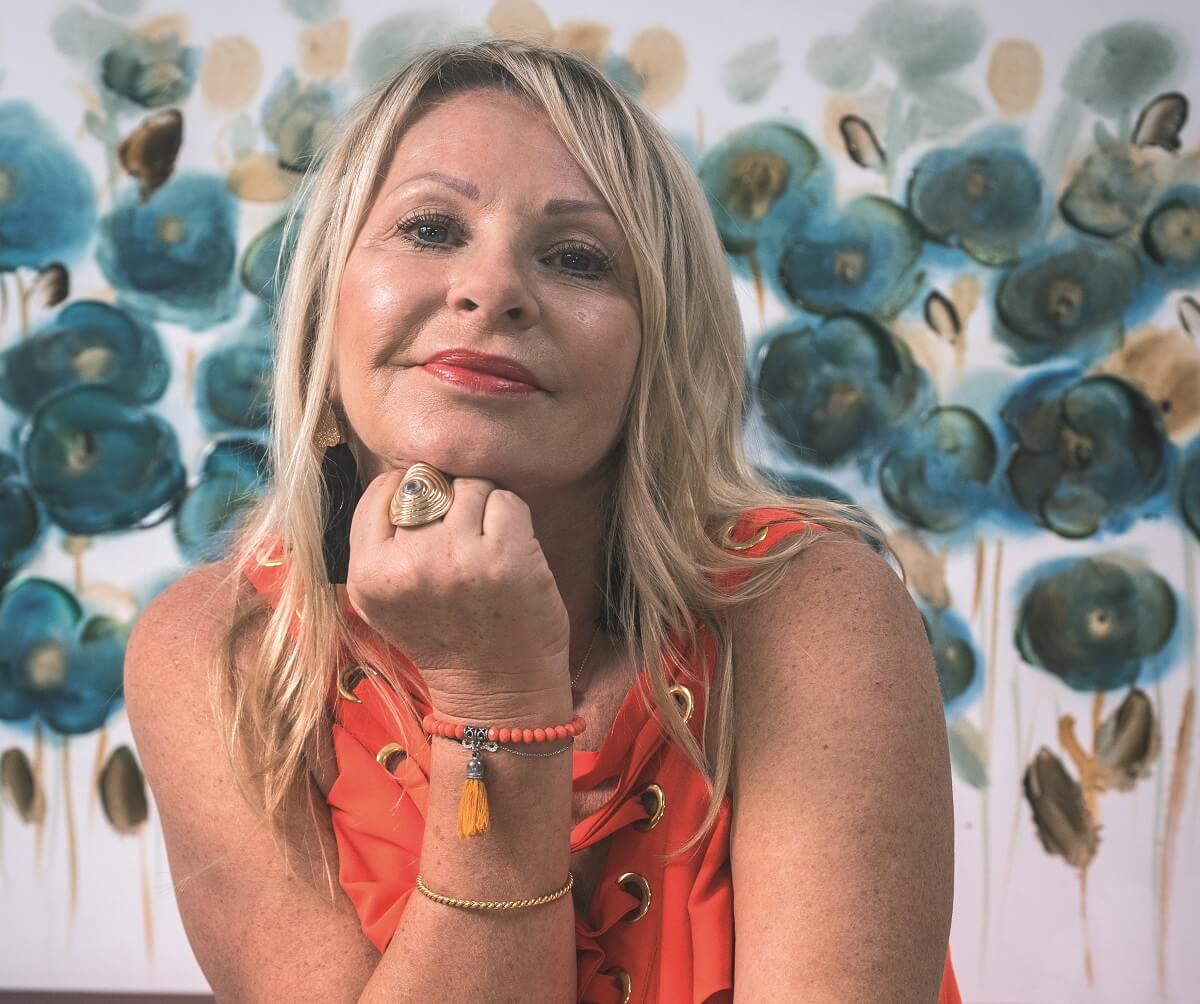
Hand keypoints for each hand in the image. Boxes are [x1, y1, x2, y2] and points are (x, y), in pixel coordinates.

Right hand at [344, 470, 571, 706]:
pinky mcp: (506, 557)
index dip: (410, 493)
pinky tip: (511, 553)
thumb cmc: (446, 639)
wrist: (497, 692)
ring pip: (471, 487)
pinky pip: (507, 500)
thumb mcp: (386, 602)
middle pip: (431, 486)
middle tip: (464, 545)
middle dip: (450, 504)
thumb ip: (383, 545)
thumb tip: (406, 477)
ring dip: (484, 508)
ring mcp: (458, 558)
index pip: (382, 492)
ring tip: (486, 551)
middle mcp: (409, 564)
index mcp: (369, 576)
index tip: (430, 518)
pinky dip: (514, 519)